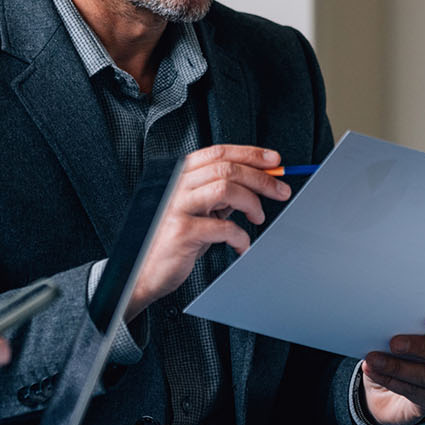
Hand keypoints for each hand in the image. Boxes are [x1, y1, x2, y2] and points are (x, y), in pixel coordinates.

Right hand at [125, 145, 292, 321]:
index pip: (219, 153)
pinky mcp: (182, 232)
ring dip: (252, 202)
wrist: (144, 271)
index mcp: (180, 176)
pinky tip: (241, 245)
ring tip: (258, 217)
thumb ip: (219, 195)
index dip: (250, 153)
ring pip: (226, 188)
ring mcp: (177, 207)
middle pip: (227, 169)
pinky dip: (240, 237)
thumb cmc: (172, 241)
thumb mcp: (197, 210)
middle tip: (281, 190)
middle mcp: (176, 186)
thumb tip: (255, 182)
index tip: (275, 159)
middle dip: (261, 178)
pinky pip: (223, 227)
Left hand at [363, 309, 424, 424]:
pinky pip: (416, 392)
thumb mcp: (400, 335)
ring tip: (375, 360)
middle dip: (419, 346)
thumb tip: (383, 322)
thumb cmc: (398, 354)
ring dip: (398, 367)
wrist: (387, 388)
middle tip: (394, 343)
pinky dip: (391, 381)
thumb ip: (400, 327)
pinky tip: (375, 372)